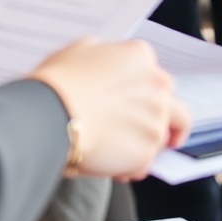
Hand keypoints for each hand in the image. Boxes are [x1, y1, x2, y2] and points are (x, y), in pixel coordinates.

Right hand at [30, 37, 190, 178]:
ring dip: (145, 145)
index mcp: (141, 57)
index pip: (155, 77)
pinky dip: (133, 168)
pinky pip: (146, 164)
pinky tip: (114, 169)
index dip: (144, 94)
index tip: (135, 106)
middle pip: (172, 106)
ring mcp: (155, 118)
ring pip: (162, 136)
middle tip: (141, 132)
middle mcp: (156, 85)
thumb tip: (102, 59)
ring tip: (120, 155)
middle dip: (159, 119)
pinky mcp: (146, 150)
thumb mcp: (79, 50)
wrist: (49, 115)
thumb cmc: (58, 84)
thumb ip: (102, 54)